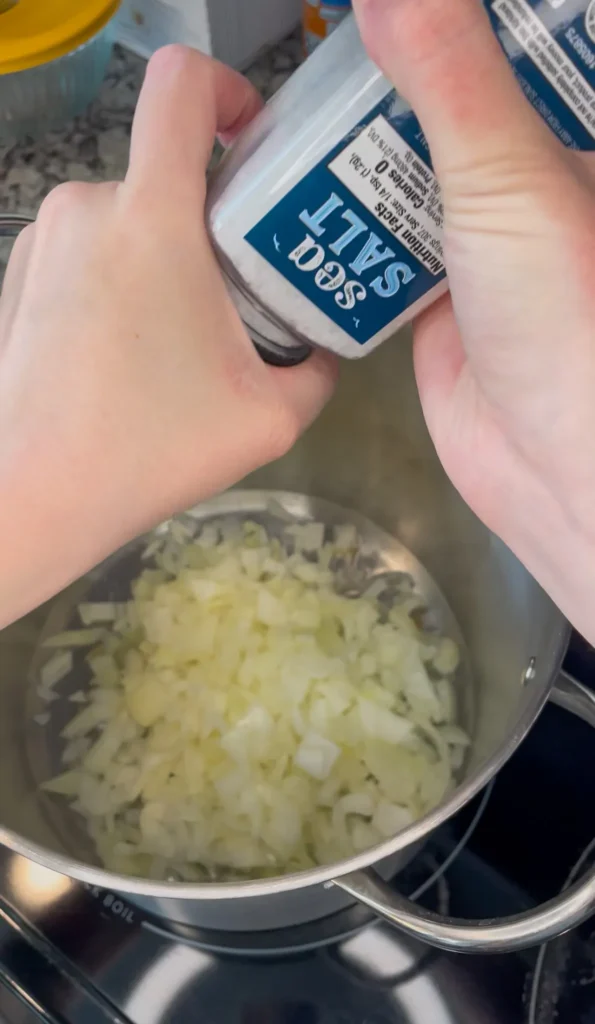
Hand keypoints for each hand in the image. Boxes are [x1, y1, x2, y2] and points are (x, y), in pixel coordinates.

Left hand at [0, 47, 336, 627]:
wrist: (35, 497)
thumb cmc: (151, 451)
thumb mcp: (271, 418)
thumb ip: (318, 368)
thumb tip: (324, 347)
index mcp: (152, 219)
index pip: (183, 85)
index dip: (228, 90)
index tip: (253, 142)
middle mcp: (89, 207)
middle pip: (167, 170)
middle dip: (212, 220)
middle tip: (241, 290)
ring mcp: (43, 238)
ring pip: (128, 215)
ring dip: (165, 256)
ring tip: (184, 335)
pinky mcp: (18, 272)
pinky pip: (89, 248)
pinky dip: (120, 277)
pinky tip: (130, 351)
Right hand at [354, 0, 594, 641]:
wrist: (544, 460)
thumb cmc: (563, 323)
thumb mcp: (507, 177)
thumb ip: (453, 79)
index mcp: (562, 146)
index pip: (505, 59)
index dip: (449, 31)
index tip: (384, 18)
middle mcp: (521, 190)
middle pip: (442, 115)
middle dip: (384, 94)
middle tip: (323, 63)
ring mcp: (473, 248)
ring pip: (401, 181)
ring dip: (352, 164)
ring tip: (290, 126)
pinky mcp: (431, 301)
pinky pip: (376, 248)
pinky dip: (341, 232)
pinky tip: (300, 210)